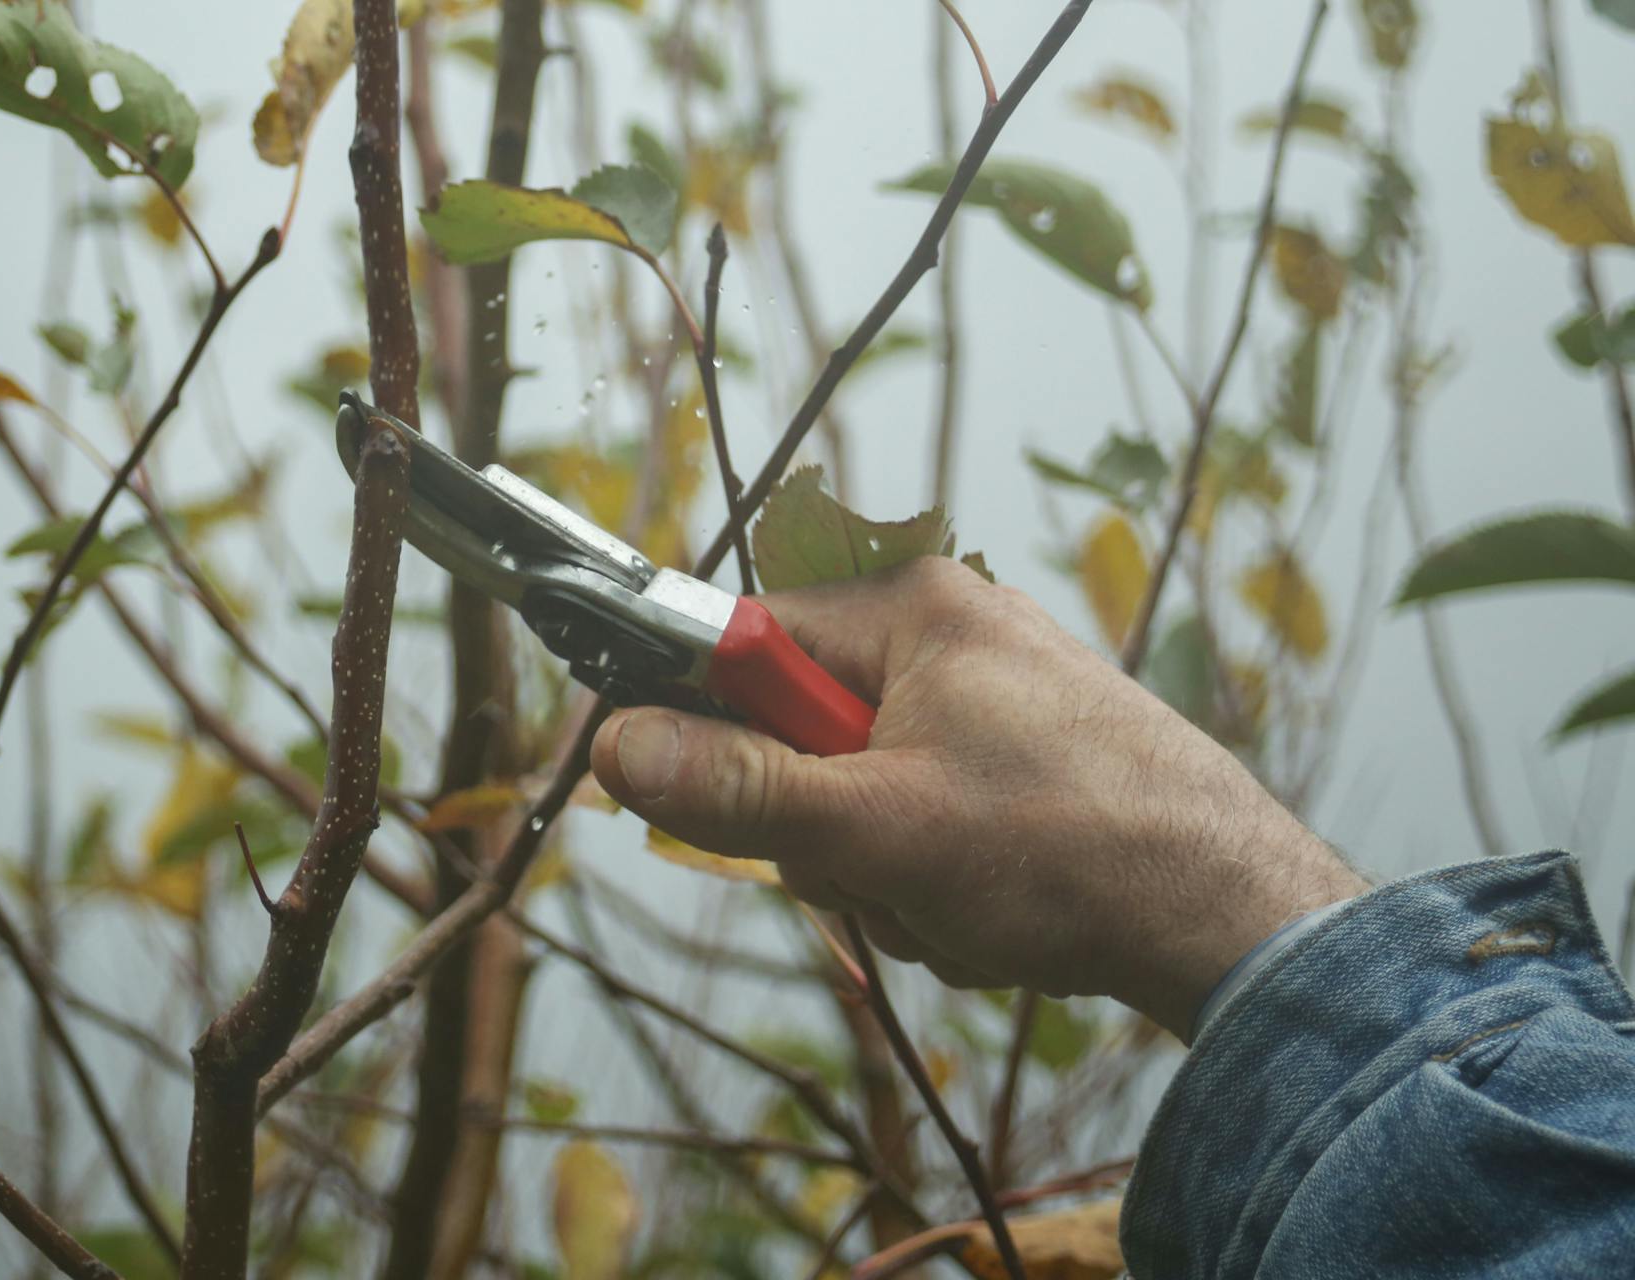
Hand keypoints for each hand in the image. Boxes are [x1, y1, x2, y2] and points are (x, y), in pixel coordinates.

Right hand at [590, 558, 1365, 1038]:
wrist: (1236, 919)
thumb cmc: (1072, 849)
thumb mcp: (879, 828)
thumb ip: (740, 790)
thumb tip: (616, 747)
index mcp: (912, 609)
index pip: (744, 642)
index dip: (704, 725)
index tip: (684, 790)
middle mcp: (950, 638)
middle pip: (798, 735)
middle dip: (825, 832)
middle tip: (883, 871)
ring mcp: (989, 705)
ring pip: (857, 799)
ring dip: (883, 875)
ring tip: (956, 902)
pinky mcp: (1020, 766)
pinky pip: (920, 825)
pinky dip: (936, 886)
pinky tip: (994, 913)